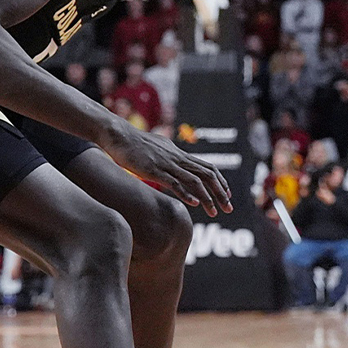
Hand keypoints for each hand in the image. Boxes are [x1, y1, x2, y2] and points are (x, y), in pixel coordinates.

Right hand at [100, 124, 231, 216]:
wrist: (118, 135)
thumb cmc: (136, 143)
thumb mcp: (159, 148)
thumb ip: (170, 156)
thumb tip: (175, 160)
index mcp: (180, 155)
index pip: (208, 168)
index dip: (221, 182)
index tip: (227, 195)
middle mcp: (178, 159)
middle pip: (207, 175)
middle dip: (220, 193)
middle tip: (229, 208)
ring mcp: (167, 165)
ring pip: (194, 181)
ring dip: (207, 198)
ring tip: (214, 212)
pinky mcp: (154, 170)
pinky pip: (174, 183)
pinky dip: (186, 193)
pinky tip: (194, 204)